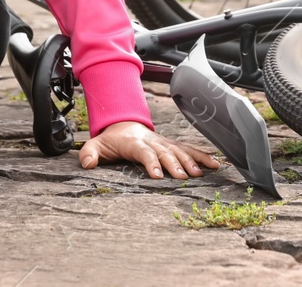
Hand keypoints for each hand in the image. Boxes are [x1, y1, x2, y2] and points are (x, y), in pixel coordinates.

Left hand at [77, 121, 221, 180]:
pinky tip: (215, 163)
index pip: (144, 152)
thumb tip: (87, 163)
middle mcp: (152, 141)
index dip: (151, 162)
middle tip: (183, 177)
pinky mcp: (172, 145)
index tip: (157, 175)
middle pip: (165, 152)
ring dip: (190, 160)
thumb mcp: (96, 144)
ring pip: (179, 150)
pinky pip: (188, 149)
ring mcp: (164, 142)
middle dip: (174, 164)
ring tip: (201, 172)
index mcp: (134, 142)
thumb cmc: (111, 139)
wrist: (123, 123)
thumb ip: (90, 153)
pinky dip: (202, 155)